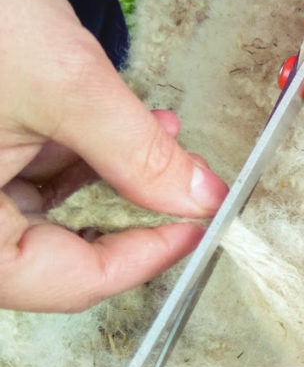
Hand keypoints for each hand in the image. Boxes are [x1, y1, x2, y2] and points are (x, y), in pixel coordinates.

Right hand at [0, 0, 227, 312]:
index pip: (62, 281)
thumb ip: (137, 154)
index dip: (141, 259)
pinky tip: (134, 124)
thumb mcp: (67, 85)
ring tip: (166, 138)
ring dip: (118, 180)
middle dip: (132, 216)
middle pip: (57, 256)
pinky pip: (39, 175)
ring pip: (53, 214)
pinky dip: (90, 155)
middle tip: (189, 191)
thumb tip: (201, 200)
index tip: (198, 228)